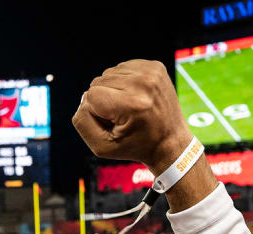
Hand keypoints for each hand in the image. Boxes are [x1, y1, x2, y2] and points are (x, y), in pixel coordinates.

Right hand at [72, 60, 192, 174]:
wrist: (170, 142)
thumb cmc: (135, 146)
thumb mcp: (102, 147)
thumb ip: (82, 122)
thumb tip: (84, 97)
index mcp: (132, 104)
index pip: (91, 96)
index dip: (97, 113)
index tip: (115, 124)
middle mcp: (144, 83)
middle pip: (99, 82)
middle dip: (105, 100)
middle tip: (124, 117)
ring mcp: (152, 72)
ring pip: (109, 74)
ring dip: (114, 90)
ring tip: (130, 107)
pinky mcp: (155, 66)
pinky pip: (123, 68)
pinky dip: (124, 83)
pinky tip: (135, 97)